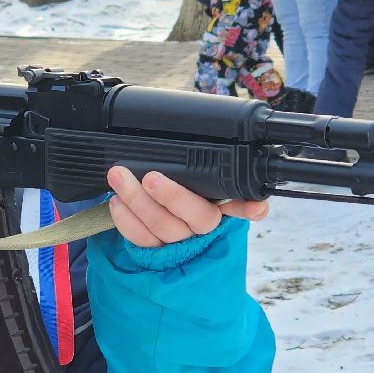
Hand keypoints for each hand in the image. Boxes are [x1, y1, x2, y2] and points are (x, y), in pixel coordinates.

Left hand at [106, 166, 269, 247]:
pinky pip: (140, 239)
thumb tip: (194, 123)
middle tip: (151, 177)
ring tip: (118, 177)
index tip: (257, 207)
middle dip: (173, 195)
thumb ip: (194, 156)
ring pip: (163, 227)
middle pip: (197, 216)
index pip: (240, 206)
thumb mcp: (185, 170)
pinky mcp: (154, 250)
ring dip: (137, 201)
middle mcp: (202, 225)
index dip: (249, 208)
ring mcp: (179, 240)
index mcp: (218, 203)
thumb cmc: (171, 185)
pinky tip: (117, 201)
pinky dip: (125, 220)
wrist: (148, 216)